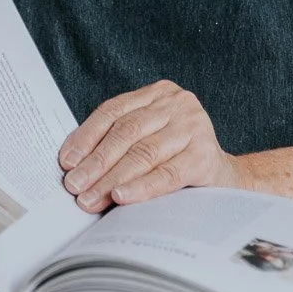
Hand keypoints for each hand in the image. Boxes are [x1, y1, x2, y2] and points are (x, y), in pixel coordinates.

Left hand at [58, 80, 240, 211]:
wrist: (226, 179)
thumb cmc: (177, 158)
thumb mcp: (149, 138)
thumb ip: (119, 142)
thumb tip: (74, 164)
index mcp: (158, 93)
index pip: (113, 111)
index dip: (86, 136)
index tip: (66, 161)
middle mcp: (177, 103)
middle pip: (126, 132)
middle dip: (96, 162)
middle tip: (74, 185)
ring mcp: (194, 127)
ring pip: (143, 153)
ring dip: (112, 179)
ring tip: (91, 197)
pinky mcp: (205, 156)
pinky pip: (166, 174)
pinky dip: (141, 187)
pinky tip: (122, 197)